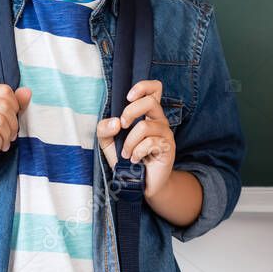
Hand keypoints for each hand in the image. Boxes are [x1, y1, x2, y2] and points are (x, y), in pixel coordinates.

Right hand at [0, 84, 31, 179]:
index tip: (12, 120)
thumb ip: (16, 104)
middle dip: (13, 124)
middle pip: (3, 106)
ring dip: (6, 136)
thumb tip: (27, 91)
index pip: (4, 91)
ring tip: (4, 142)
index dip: (15, 106)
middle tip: (11, 136)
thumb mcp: (5, 119)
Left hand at [96, 80, 175, 198]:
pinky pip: (149, 143)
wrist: (140, 184)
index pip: (155, 89)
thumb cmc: (126, 160)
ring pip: (145, 126)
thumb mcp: (108, 143)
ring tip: (126, 153)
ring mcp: (165, 134)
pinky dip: (136, 152)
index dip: (143, 87)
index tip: (128, 97)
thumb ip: (104, 129)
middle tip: (122, 126)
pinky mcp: (168, 148)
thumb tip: (115, 122)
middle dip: (130, 112)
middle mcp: (159, 120)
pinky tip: (135, 159)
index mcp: (147, 114)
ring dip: (129, 142)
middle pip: (151, 102)